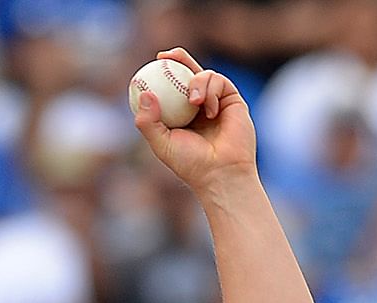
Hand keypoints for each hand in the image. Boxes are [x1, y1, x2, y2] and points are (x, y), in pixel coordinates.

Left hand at [131, 49, 256, 194]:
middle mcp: (198, 106)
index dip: (162, 74)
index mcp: (181, 115)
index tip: (152, 64)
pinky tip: (209, 109)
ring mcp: (216, 101)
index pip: (170, 88)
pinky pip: (219, 82)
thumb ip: (148, 122)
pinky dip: (211, 91)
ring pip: (204, 75)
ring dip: (197, 82)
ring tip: (193, 101)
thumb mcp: (162, 144)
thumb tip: (144, 94)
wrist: (221, 172)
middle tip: (167, 55)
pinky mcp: (232, 100)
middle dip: (179, 59)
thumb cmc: (191, 163)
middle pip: (189, 73)